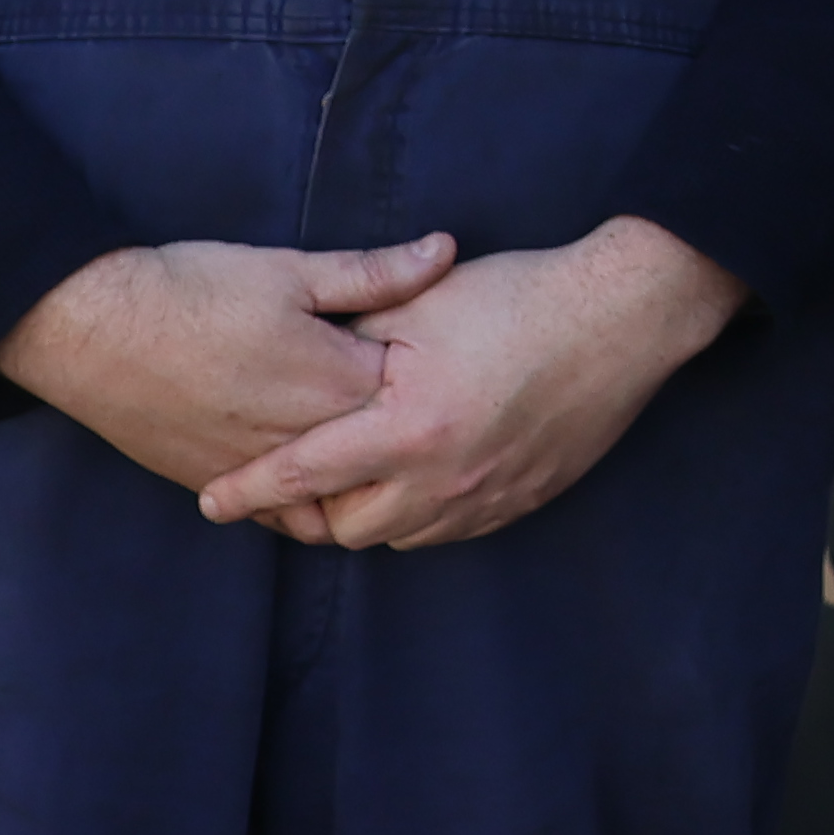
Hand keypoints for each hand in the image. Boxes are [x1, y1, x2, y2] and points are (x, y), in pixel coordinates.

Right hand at [0, 232, 466, 496]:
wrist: (94, 330)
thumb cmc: (193, 290)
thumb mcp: (290, 270)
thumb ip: (374, 273)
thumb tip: (446, 250)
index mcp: (335, 382)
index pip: (416, 395)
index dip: (436, 380)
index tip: (454, 369)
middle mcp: (306, 440)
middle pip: (383, 457)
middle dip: (408, 442)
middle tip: (436, 423)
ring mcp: (262, 472)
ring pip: (337, 501)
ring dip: (361, 486)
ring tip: (381, 463)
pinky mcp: (221, 485)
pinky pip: (283, 518)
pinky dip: (310, 509)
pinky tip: (323, 488)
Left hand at [191, 216, 744, 553]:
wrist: (623, 317)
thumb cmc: (518, 298)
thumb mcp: (420, 303)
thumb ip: (351, 336)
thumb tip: (298, 358)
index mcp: (407, 429)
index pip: (303, 476)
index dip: (249, 491)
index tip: (210, 502)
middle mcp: (443, 479)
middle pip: (346, 527)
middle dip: (312, 509)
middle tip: (297, 475)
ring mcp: (486, 498)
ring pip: (398, 536)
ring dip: (368, 512)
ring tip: (356, 474)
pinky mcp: (520, 501)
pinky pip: (448, 530)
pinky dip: (418, 512)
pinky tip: (418, 474)